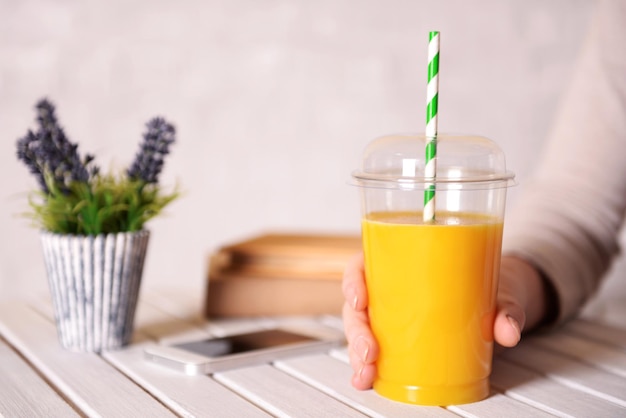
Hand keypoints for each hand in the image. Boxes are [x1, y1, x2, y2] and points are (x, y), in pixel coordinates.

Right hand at [342, 252, 548, 389]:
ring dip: (357, 353)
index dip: (353, 280)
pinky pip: (375, 348)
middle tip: (370, 352)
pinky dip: (366, 366)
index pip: (364, 263)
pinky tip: (367, 378)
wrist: (504, 298)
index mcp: (403, 261)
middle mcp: (391, 287)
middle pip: (358, 305)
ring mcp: (393, 314)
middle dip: (356, 331)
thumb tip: (507, 329)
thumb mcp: (501, 289)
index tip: (359, 299)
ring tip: (366, 373)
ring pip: (361, 330)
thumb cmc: (493, 281)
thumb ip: (507, 307)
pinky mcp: (401, 337)